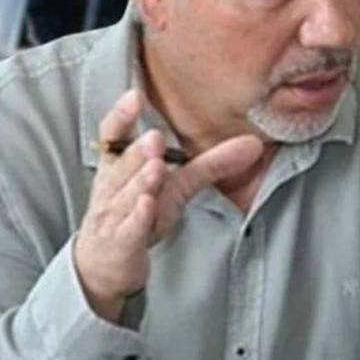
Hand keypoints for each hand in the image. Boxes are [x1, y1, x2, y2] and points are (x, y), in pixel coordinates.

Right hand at [72, 89, 262, 321]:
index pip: (115, 136)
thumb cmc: (139, 213)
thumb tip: (254, 143)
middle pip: (124, 165)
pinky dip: (137, 217)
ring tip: (156, 167)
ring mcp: (113, 216)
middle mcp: (112, 187)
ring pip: (125, 195)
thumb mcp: (175, 186)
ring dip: (140, 181)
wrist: (105, 264)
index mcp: (119, 166)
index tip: (134, 95)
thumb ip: (211, 164)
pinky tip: (147, 205)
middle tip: (154, 137)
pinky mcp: (120, 243)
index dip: (122, 117)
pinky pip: (129, 228)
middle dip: (138, 151)